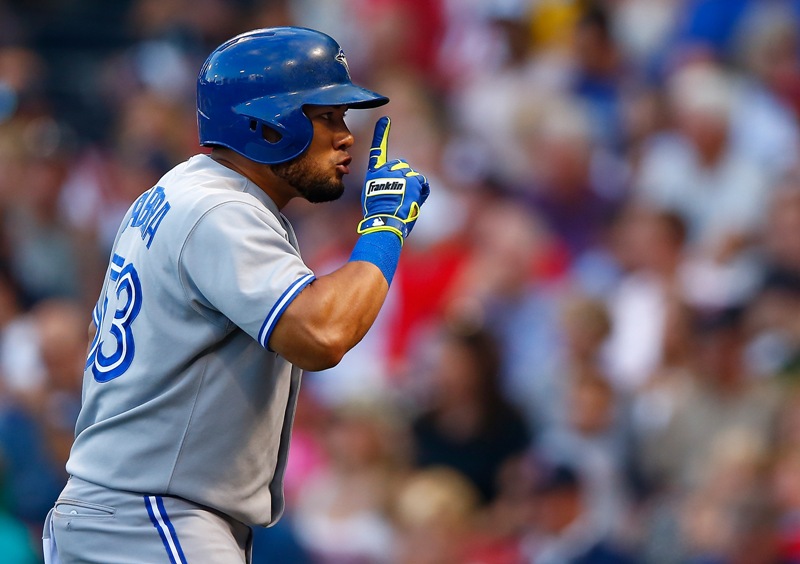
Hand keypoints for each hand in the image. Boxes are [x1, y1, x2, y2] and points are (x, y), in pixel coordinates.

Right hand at [357, 116, 429, 241]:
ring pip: (412, 175)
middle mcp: (386, 171)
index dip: (381, 134)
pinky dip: (421, 192)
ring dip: (412, 187)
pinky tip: (414, 201)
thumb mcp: (373, 198)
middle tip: (401, 194)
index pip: (377, 151)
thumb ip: (382, 186)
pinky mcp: (412, 180)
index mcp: (373, 175)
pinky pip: (422, 183)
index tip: (385, 119)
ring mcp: (400, 174)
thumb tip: (394, 187)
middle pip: (401, 165)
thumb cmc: (379, 216)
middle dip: (404, 177)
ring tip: (405, 202)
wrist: (385, 223)